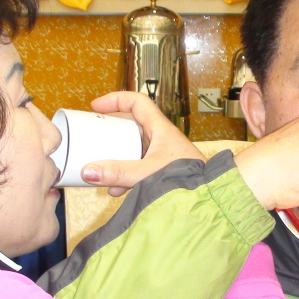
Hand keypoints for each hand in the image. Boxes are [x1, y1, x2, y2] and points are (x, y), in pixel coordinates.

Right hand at [81, 91, 202, 196]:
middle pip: (131, 125)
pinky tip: (117, 190)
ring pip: (134, 149)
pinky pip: (138, 167)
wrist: (210, 199)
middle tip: (95, 137)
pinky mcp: (162, 172)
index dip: (115, 99)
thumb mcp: (147, 173)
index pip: (137, 102)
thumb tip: (87, 172)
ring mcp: (161, 156)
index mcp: (160, 128)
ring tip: (102, 167)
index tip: (96, 107)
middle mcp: (161, 139)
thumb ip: (118, 173)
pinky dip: (125, 175)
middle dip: (111, 132)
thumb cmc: (189, 179)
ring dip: (117, 157)